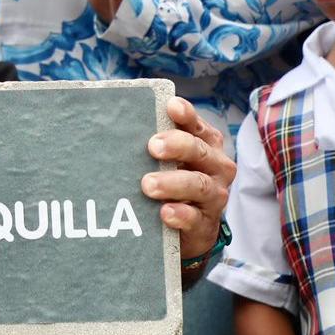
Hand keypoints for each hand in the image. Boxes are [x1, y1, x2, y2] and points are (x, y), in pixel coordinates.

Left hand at [139, 97, 234, 262]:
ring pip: (198, 184)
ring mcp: (214, 195)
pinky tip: (164, 212)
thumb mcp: (172, 159)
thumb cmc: (177, 180)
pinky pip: (194, 217)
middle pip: (199, 150)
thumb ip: (157, 141)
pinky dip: (179, 214)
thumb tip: (119, 126)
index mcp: (206, 144)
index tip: (171, 107)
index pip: (197, 126)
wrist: (193, 227)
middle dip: (177, 145)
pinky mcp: (205, 223)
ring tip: (148, 184)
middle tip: (152, 146)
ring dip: (172, 183)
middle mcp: (216, 166)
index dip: (186, 115)